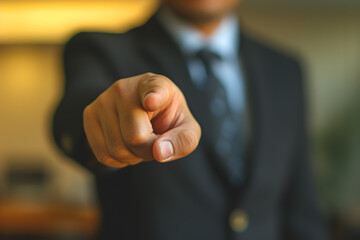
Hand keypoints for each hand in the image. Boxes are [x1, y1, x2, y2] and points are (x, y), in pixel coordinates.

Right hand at [83, 73, 200, 167]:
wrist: (144, 113)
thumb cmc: (168, 118)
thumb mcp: (186, 128)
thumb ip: (183, 140)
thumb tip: (159, 152)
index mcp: (157, 85)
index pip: (154, 89)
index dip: (154, 96)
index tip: (152, 101)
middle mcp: (125, 88)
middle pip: (135, 137)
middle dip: (148, 151)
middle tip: (154, 142)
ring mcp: (104, 100)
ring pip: (116, 149)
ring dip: (133, 157)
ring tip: (139, 141)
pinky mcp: (89, 114)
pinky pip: (102, 154)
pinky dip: (118, 161)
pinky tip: (126, 146)